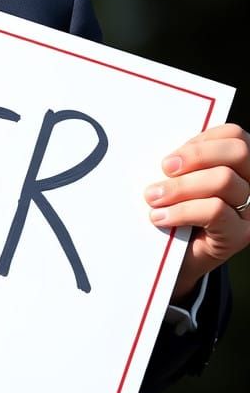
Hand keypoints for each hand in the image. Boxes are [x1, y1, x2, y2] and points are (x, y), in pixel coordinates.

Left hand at [144, 123, 249, 300]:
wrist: (174, 257)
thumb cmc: (174, 207)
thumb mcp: (177, 178)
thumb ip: (181, 161)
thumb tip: (166, 151)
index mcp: (238, 165)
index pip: (234, 135)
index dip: (202, 140)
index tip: (171, 156)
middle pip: (239, 152)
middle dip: (197, 156)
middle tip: (164, 168)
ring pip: (223, 180)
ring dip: (180, 187)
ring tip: (153, 197)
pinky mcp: (241, 234)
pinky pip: (215, 210)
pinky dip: (182, 210)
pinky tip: (160, 217)